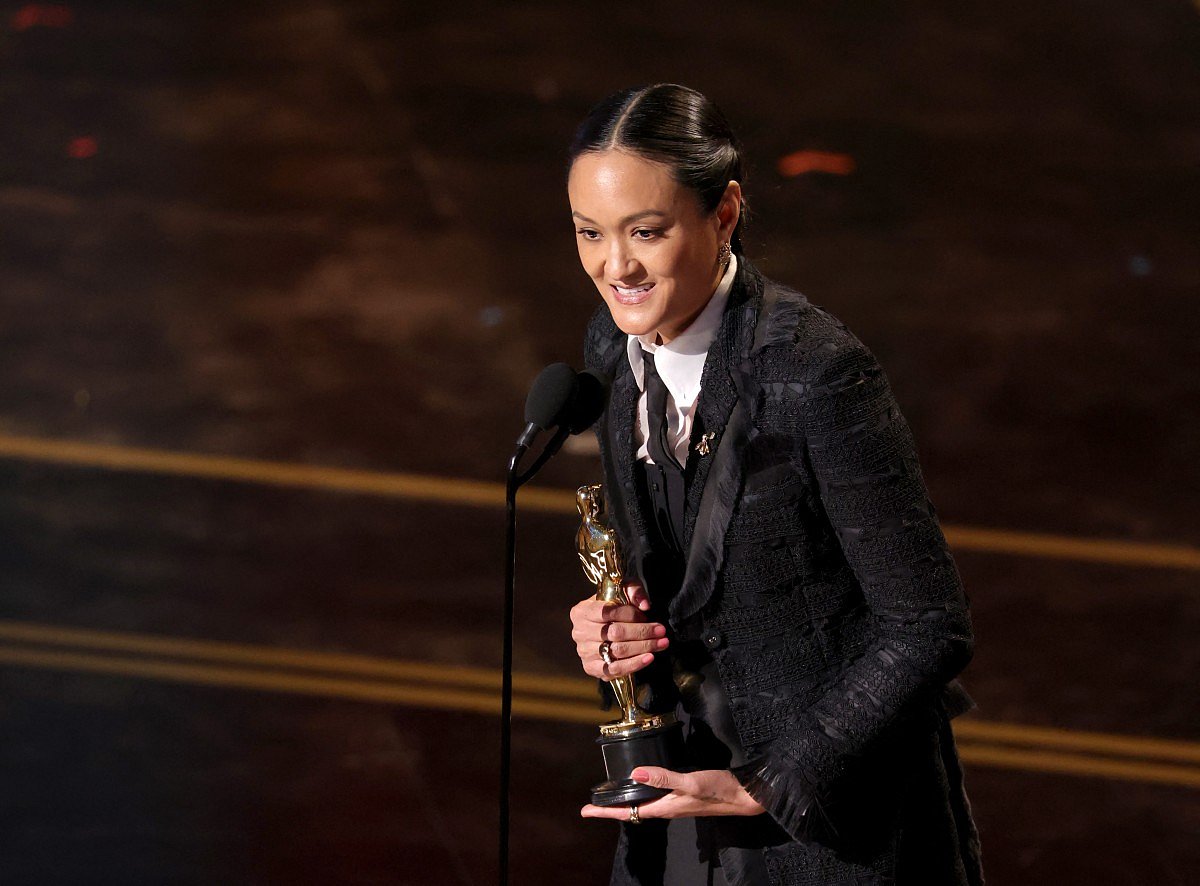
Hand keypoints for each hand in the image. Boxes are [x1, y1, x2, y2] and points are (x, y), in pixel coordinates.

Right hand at [569, 582, 668, 679]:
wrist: (608, 625)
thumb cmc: (616, 604)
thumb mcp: (623, 589)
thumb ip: (634, 590)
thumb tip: (644, 605)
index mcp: (581, 611)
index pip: (606, 612)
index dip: (629, 614)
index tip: (647, 615)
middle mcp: (579, 633)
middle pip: (614, 633)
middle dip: (642, 632)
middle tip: (661, 631)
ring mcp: (584, 652)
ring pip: (617, 651)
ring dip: (643, 647)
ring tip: (662, 643)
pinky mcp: (592, 668)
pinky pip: (614, 669)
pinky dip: (634, 664)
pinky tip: (649, 657)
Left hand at [580, 767, 765, 819]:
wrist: (743, 795)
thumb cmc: (718, 791)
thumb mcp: (690, 782)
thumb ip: (664, 778)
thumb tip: (636, 772)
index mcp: (664, 807)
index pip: (627, 813)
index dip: (605, 812)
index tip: (586, 811)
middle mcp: (667, 807)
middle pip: (631, 810)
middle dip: (611, 809)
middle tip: (591, 805)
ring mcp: (674, 802)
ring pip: (643, 804)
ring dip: (625, 802)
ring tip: (609, 798)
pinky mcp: (682, 795)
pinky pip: (655, 796)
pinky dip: (643, 792)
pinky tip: (643, 784)